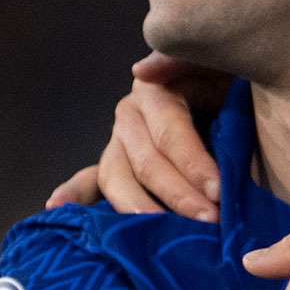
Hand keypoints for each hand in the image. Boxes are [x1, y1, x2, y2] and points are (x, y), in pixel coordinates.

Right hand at [45, 54, 231, 217]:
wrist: (234, 95)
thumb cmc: (232, 81)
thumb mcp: (218, 63)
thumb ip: (182, 57)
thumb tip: (142, 71)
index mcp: (156, 91)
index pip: (169, 132)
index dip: (192, 162)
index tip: (217, 191)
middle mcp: (131, 117)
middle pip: (145, 162)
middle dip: (178, 195)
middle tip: (210, 221)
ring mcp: (120, 142)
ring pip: (116, 178)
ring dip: (136, 207)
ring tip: (155, 231)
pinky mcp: (115, 164)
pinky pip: (91, 180)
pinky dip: (75, 193)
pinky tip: (56, 206)